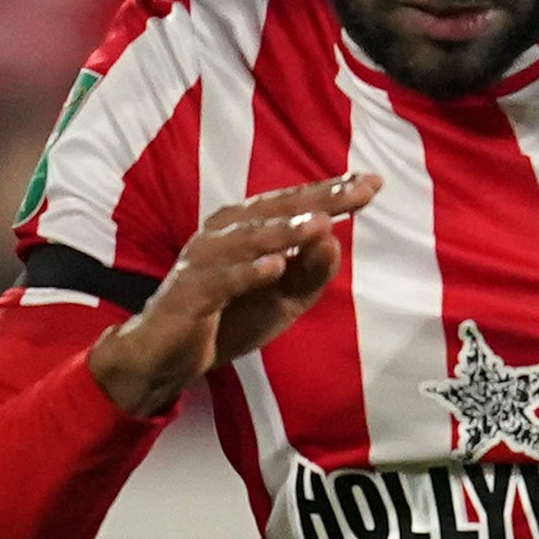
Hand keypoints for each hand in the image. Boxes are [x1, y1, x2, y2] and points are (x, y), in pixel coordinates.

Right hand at [90, 174, 378, 419]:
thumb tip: (334, 238)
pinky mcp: (190, 294)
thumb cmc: (227, 317)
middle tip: (356, 191)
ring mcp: (205, 261)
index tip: (373, 182)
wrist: (166, 356)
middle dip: (317, 200)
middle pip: (276, 210)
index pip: (295, 204)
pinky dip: (247, 273)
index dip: (332, 192)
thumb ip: (311, 270)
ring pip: (249, 239)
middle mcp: (225, 233)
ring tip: (319, 223)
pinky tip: (274, 267)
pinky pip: (222, 280)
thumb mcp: (284, 298)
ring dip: (284, 230)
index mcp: (247, 227)